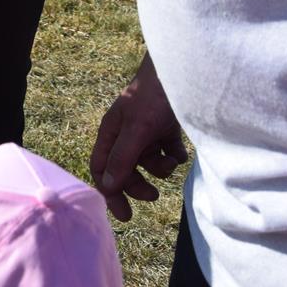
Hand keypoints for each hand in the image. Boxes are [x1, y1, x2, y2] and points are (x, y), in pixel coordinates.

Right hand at [89, 53, 188, 221]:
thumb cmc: (154, 96)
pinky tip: (180, 149)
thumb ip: (123, 158)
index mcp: (111, 132)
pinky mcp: (166, 129)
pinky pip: (167, 152)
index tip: (125, 215)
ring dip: (160, 166)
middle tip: (155, 195)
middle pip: (126, 170)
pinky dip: (173, 154)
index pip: (102, 169)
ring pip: (148, 162)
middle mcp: (126, 134)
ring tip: (172, 160)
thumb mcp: (138, 130)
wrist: (184, 70)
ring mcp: (147, 132)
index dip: (110, 192)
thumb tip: (108, 187)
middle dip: (138, 183)